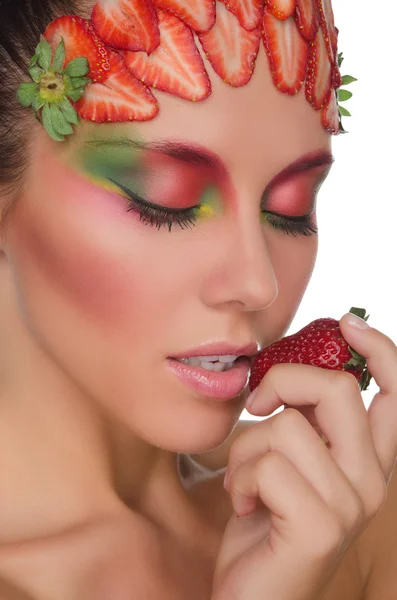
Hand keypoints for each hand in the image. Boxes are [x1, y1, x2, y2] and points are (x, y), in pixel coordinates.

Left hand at [211, 315, 396, 599]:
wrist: (252, 596)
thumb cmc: (265, 521)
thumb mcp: (289, 461)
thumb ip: (304, 421)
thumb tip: (292, 372)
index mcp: (367, 461)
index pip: (396, 395)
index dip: (380, 350)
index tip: (347, 323)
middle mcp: (372, 480)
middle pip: (336, 389)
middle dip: (283, 382)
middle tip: (258, 405)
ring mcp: (351, 505)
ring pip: (287, 426)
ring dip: (246, 447)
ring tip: (244, 478)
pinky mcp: (320, 526)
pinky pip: (267, 464)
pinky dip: (239, 477)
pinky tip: (244, 503)